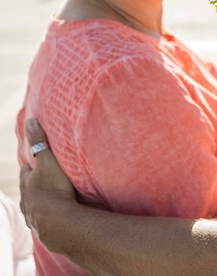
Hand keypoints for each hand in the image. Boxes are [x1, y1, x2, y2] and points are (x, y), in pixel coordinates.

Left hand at [19, 118, 76, 242]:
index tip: (35, 163)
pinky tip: (52, 217)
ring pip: (32, 205)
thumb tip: (30, 121)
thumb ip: (40, 143)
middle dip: (34, 184)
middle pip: (28, 189)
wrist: (57, 222)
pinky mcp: (40, 228)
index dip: (31, 166)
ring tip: (49, 200)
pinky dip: (46, 216)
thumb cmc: (54, 189)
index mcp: (27, 183)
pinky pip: (41, 220)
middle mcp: (26, 199)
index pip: (26, 171)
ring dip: (39, 201)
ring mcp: (32, 215)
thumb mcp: (48, 162)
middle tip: (44, 180)